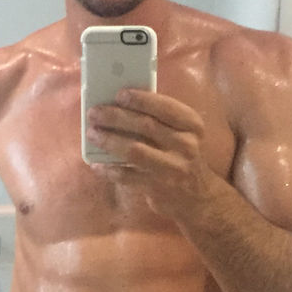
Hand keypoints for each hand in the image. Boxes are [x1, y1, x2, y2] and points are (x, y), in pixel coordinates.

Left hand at [86, 88, 216, 220]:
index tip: (119, 94)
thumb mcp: (183, 134)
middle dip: (116, 117)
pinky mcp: (158, 187)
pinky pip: (127, 176)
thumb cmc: (183, 156)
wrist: (199, 197)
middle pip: (145, 126)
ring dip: (109, 140)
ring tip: (92, 134)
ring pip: (134, 150)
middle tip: (94, 113)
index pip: (166, 107)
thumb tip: (122, 104)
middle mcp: (185, 145)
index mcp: (192, 125)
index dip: (141, 99)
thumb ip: (161, 119)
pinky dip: (109, 169)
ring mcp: (172, 168)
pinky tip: (97, 165)